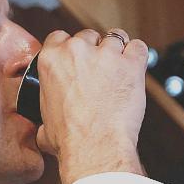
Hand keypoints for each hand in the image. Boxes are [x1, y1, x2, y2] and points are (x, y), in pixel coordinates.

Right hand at [32, 28, 148, 183]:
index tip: (78, 59)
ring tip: (120, 69)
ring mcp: (106, 55)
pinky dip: (138, 55)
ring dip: (118, 51)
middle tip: (101, 71)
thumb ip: (45, 115)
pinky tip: (136, 68)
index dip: (71, 48)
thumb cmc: (70, 140)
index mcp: (51, 60)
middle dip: (95, 50)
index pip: (60, 37)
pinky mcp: (131, 65)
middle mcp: (76, 51)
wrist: (95, 147)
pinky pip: (139, 48)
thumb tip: (45, 128)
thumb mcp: (45, 124)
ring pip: (115, 38)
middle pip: (89, 36)